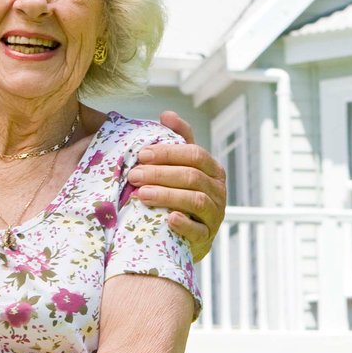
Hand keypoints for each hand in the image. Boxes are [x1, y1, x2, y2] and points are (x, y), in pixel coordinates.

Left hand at [134, 111, 227, 261]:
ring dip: (167, 195)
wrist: (186, 235)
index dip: (168, 153)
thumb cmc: (180, 194)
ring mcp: (215, 215)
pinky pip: (198, 230)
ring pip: (195, 200)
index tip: (141, 154)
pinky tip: (169, 219)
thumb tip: (167, 114)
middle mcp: (218, 190)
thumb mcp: (181, 166)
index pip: (194, 154)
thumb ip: (177, 140)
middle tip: (134, 175)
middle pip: (192, 176)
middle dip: (160, 174)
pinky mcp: (207, 238)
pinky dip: (184, 224)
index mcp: (212, 169)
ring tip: (141, 194)